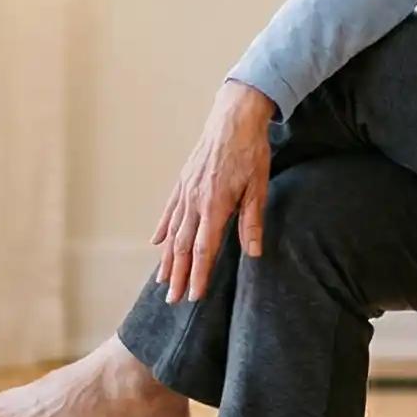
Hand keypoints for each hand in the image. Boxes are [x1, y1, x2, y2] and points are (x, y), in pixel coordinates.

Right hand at [148, 81, 277, 301]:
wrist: (234, 116)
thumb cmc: (250, 150)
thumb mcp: (259, 186)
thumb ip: (252, 221)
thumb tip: (253, 253)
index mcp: (214, 204)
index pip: (203, 249)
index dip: (198, 275)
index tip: (194, 295)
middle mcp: (195, 200)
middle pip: (182, 246)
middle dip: (177, 275)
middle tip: (172, 300)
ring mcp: (186, 190)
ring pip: (173, 232)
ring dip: (167, 258)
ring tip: (162, 281)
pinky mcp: (183, 181)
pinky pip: (170, 210)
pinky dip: (163, 228)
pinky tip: (157, 243)